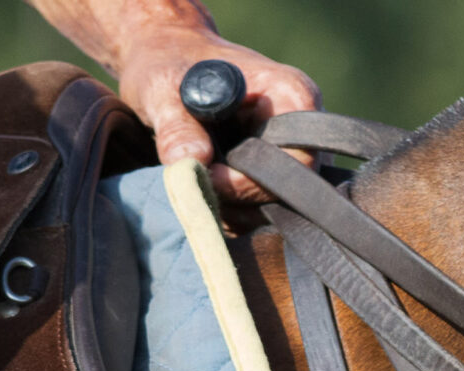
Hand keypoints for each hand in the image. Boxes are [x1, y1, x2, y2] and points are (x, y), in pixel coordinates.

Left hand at [99, 13, 318, 202]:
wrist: (166, 62)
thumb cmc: (168, 63)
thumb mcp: (162, 88)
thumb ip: (176, 126)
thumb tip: (193, 163)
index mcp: (291, 95)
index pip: (299, 159)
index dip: (256, 179)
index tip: (211, 176)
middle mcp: (301, 128)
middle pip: (291, 192)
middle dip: (243, 202)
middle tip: (199, 189)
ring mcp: (290, 155)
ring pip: (277, 208)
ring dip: (236, 212)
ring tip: (198, 187)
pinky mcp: (274, 175)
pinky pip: (264, 211)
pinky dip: (234, 214)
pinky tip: (206, 195)